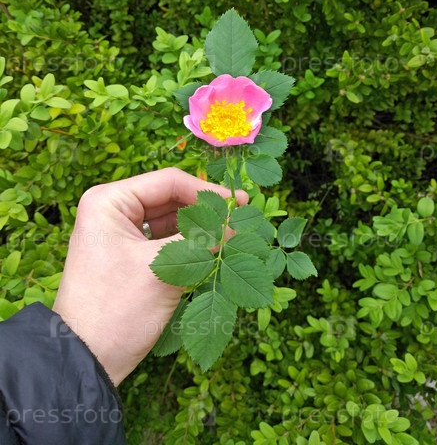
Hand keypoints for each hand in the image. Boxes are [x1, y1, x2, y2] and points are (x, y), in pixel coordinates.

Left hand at [52, 167, 247, 384]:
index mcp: (109, 201)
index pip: (168, 182)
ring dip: (199, 229)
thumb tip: (237, 224)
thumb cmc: (117, 310)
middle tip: (241, 220)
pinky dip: (188, 246)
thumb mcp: (164, 269)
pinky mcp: (127, 256)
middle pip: (170, 200)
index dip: (207, 192)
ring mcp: (119, 234)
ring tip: (233, 236)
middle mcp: (112, 211)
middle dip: (205, 212)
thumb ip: (203, 239)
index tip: (241, 203)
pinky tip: (213, 251)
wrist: (87, 361)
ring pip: (170, 222)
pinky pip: (163, 242)